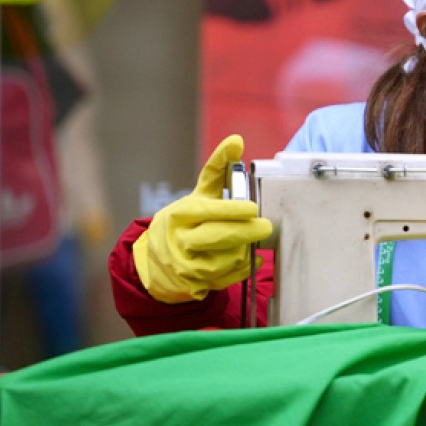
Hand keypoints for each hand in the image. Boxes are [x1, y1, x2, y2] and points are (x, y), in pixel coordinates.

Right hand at [132, 135, 271, 303]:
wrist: (159, 260)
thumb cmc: (186, 220)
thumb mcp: (199, 193)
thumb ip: (218, 168)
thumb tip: (237, 140)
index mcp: (180, 214)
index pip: (206, 211)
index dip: (230, 210)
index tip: (251, 207)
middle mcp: (180, 240)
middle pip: (216, 237)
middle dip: (244, 232)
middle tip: (265, 226)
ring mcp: (188, 265)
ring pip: (226, 258)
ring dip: (244, 248)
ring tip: (250, 239)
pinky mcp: (198, 284)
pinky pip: (229, 277)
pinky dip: (244, 267)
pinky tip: (251, 256)